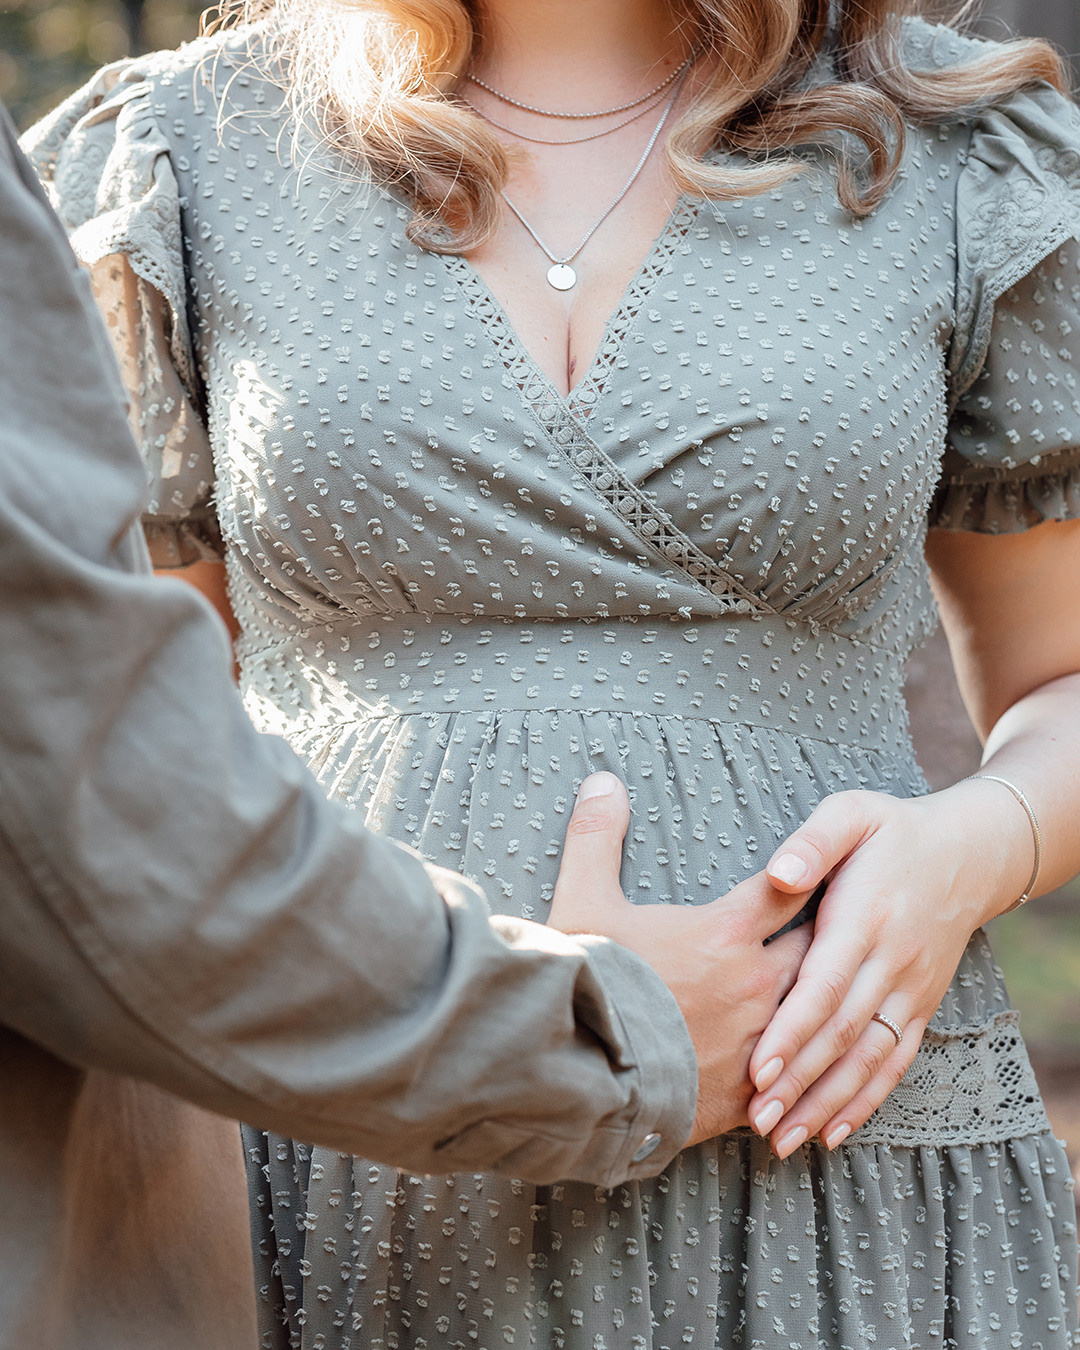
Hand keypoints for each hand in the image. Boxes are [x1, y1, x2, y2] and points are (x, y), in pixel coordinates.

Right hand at [550, 772, 814, 1145]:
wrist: (580, 1075)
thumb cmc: (587, 982)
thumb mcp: (583, 900)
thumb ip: (596, 836)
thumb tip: (602, 779)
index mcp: (723, 932)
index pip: (783, 890)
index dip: (804, 876)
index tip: (824, 869)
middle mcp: (754, 983)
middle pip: (812, 951)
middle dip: (827, 937)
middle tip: (847, 926)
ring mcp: (757, 1042)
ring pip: (810, 1016)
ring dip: (819, 1004)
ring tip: (839, 998)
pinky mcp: (747, 1094)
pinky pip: (791, 1077)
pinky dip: (801, 1068)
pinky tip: (809, 1071)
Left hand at [745, 781, 1031, 1158]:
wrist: (966, 853)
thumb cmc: (889, 831)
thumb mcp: (851, 814)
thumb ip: (813, 842)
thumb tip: (778, 873)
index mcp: (864, 919)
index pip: (825, 987)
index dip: (790, 1030)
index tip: (756, 1066)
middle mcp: (890, 963)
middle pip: (841, 1035)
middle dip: (797, 1081)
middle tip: (753, 1118)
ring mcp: (909, 991)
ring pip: (868, 1059)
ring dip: (825, 1103)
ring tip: (781, 1139)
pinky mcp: (919, 1007)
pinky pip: (895, 1063)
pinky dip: (865, 1102)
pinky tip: (831, 1132)